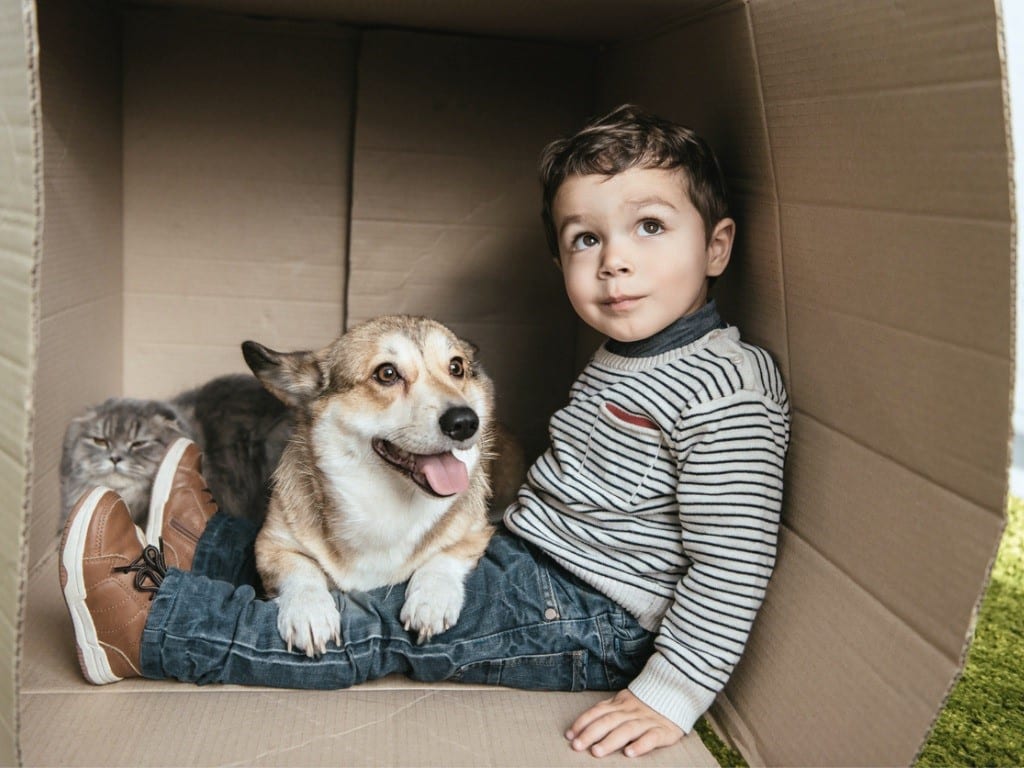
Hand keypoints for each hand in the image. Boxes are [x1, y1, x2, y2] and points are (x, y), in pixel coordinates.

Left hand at [565, 689, 683, 757]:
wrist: (677, 692)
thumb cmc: (646, 703)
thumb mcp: (625, 701)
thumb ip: (607, 711)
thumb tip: (581, 725)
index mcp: (621, 703)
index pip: (598, 711)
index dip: (583, 722)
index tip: (569, 735)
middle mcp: (632, 711)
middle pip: (609, 721)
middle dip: (591, 734)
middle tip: (577, 746)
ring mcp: (648, 720)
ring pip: (627, 730)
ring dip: (610, 741)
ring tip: (597, 752)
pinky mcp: (664, 731)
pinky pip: (652, 738)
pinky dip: (640, 745)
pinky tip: (630, 753)